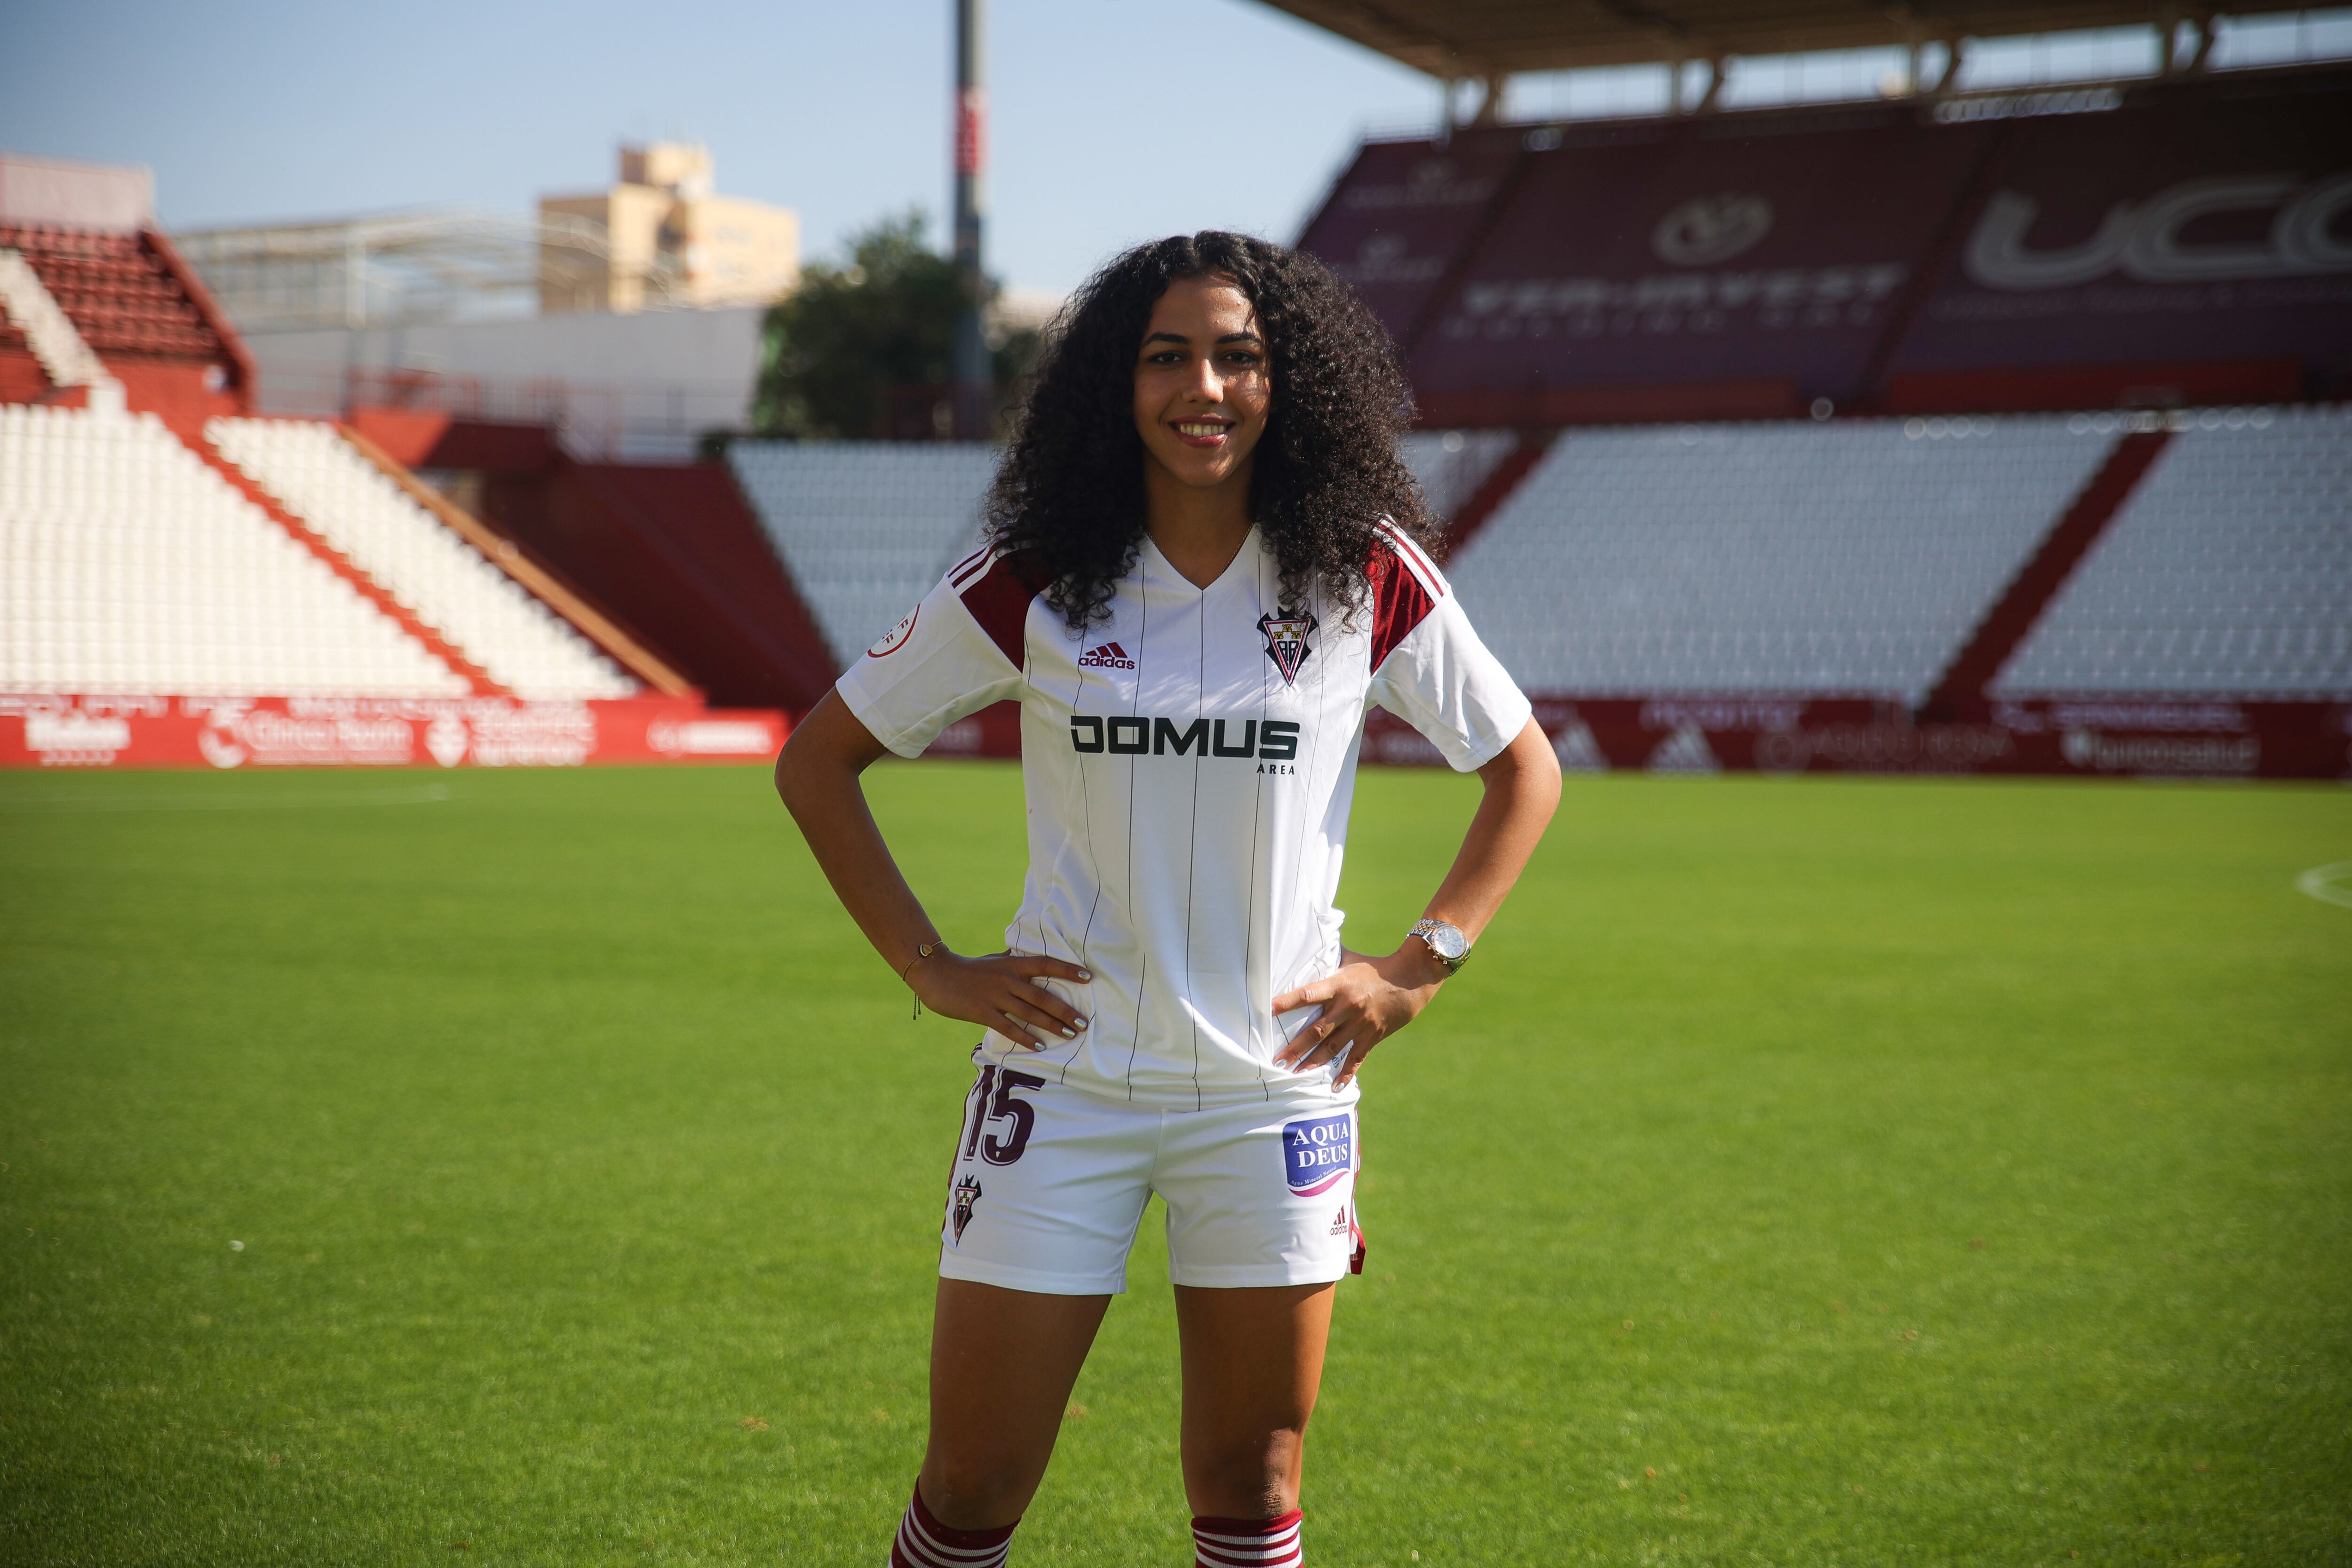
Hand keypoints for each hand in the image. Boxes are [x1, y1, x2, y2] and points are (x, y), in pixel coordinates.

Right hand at [911, 949, 1090, 1048]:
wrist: (938, 975)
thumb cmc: (970, 968)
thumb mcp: (996, 959)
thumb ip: (1015, 961)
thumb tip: (1033, 958)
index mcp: (1012, 964)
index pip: (1046, 964)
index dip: (1068, 970)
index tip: (1089, 976)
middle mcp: (1008, 979)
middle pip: (1042, 996)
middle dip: (1065, 1010)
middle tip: (1083, 1022)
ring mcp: (995, 996)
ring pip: (1029, 1013)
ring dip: (1051, 1025)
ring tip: (1069, 1034)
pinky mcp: (983, 1012)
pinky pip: (1008, 1027)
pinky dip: (1025, 1037)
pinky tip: (1039, 1046)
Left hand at [1269, 942, 1448, 1087]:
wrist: (1410, 978)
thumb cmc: (1375, 967)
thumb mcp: (1350, 959)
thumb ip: (1329, 960)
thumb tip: (1307, 948)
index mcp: (1339, 985)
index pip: (1309, 994)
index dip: (1288, 1002)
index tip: (1270, 1010)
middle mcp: (1348, 1006)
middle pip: (1317, 1030)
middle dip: (1296, 1047)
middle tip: (1278, 1061)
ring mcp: (1361, 1023)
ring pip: (1333, 1047)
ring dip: (1313, 1062)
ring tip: (1295, 1073)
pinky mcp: (1373, 1035)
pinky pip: (1356, 1058)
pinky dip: (1346, 1074)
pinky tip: (1334, 1088)